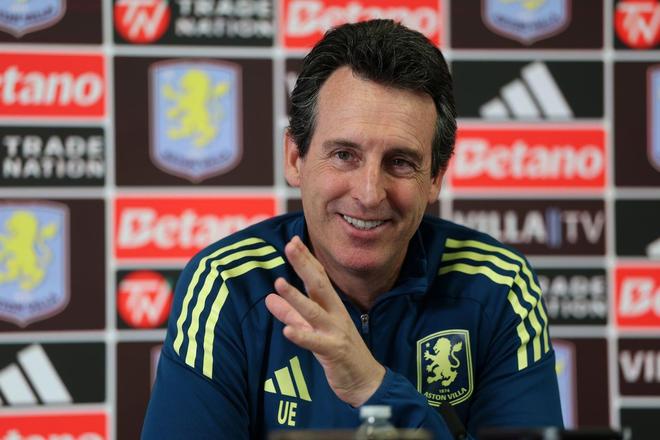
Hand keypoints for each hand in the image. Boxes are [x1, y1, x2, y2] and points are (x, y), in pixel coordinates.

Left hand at [264, 236, 385, 406]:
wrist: (366, 381)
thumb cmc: (339, 352)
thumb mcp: (313, 329)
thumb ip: (292, 314)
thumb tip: (269, 298)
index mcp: (332, 307)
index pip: (319, 277)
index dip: (306, 259)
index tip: (293, 241)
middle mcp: (335, 314)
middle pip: (319, 285)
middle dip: (304, 265)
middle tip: (290, 246)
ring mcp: (336, 332)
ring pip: (314, 311)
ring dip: (296, 297)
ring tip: (279, 283)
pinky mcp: (334, 351)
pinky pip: (316, 343)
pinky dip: (302, 336)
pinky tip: (287, 331)